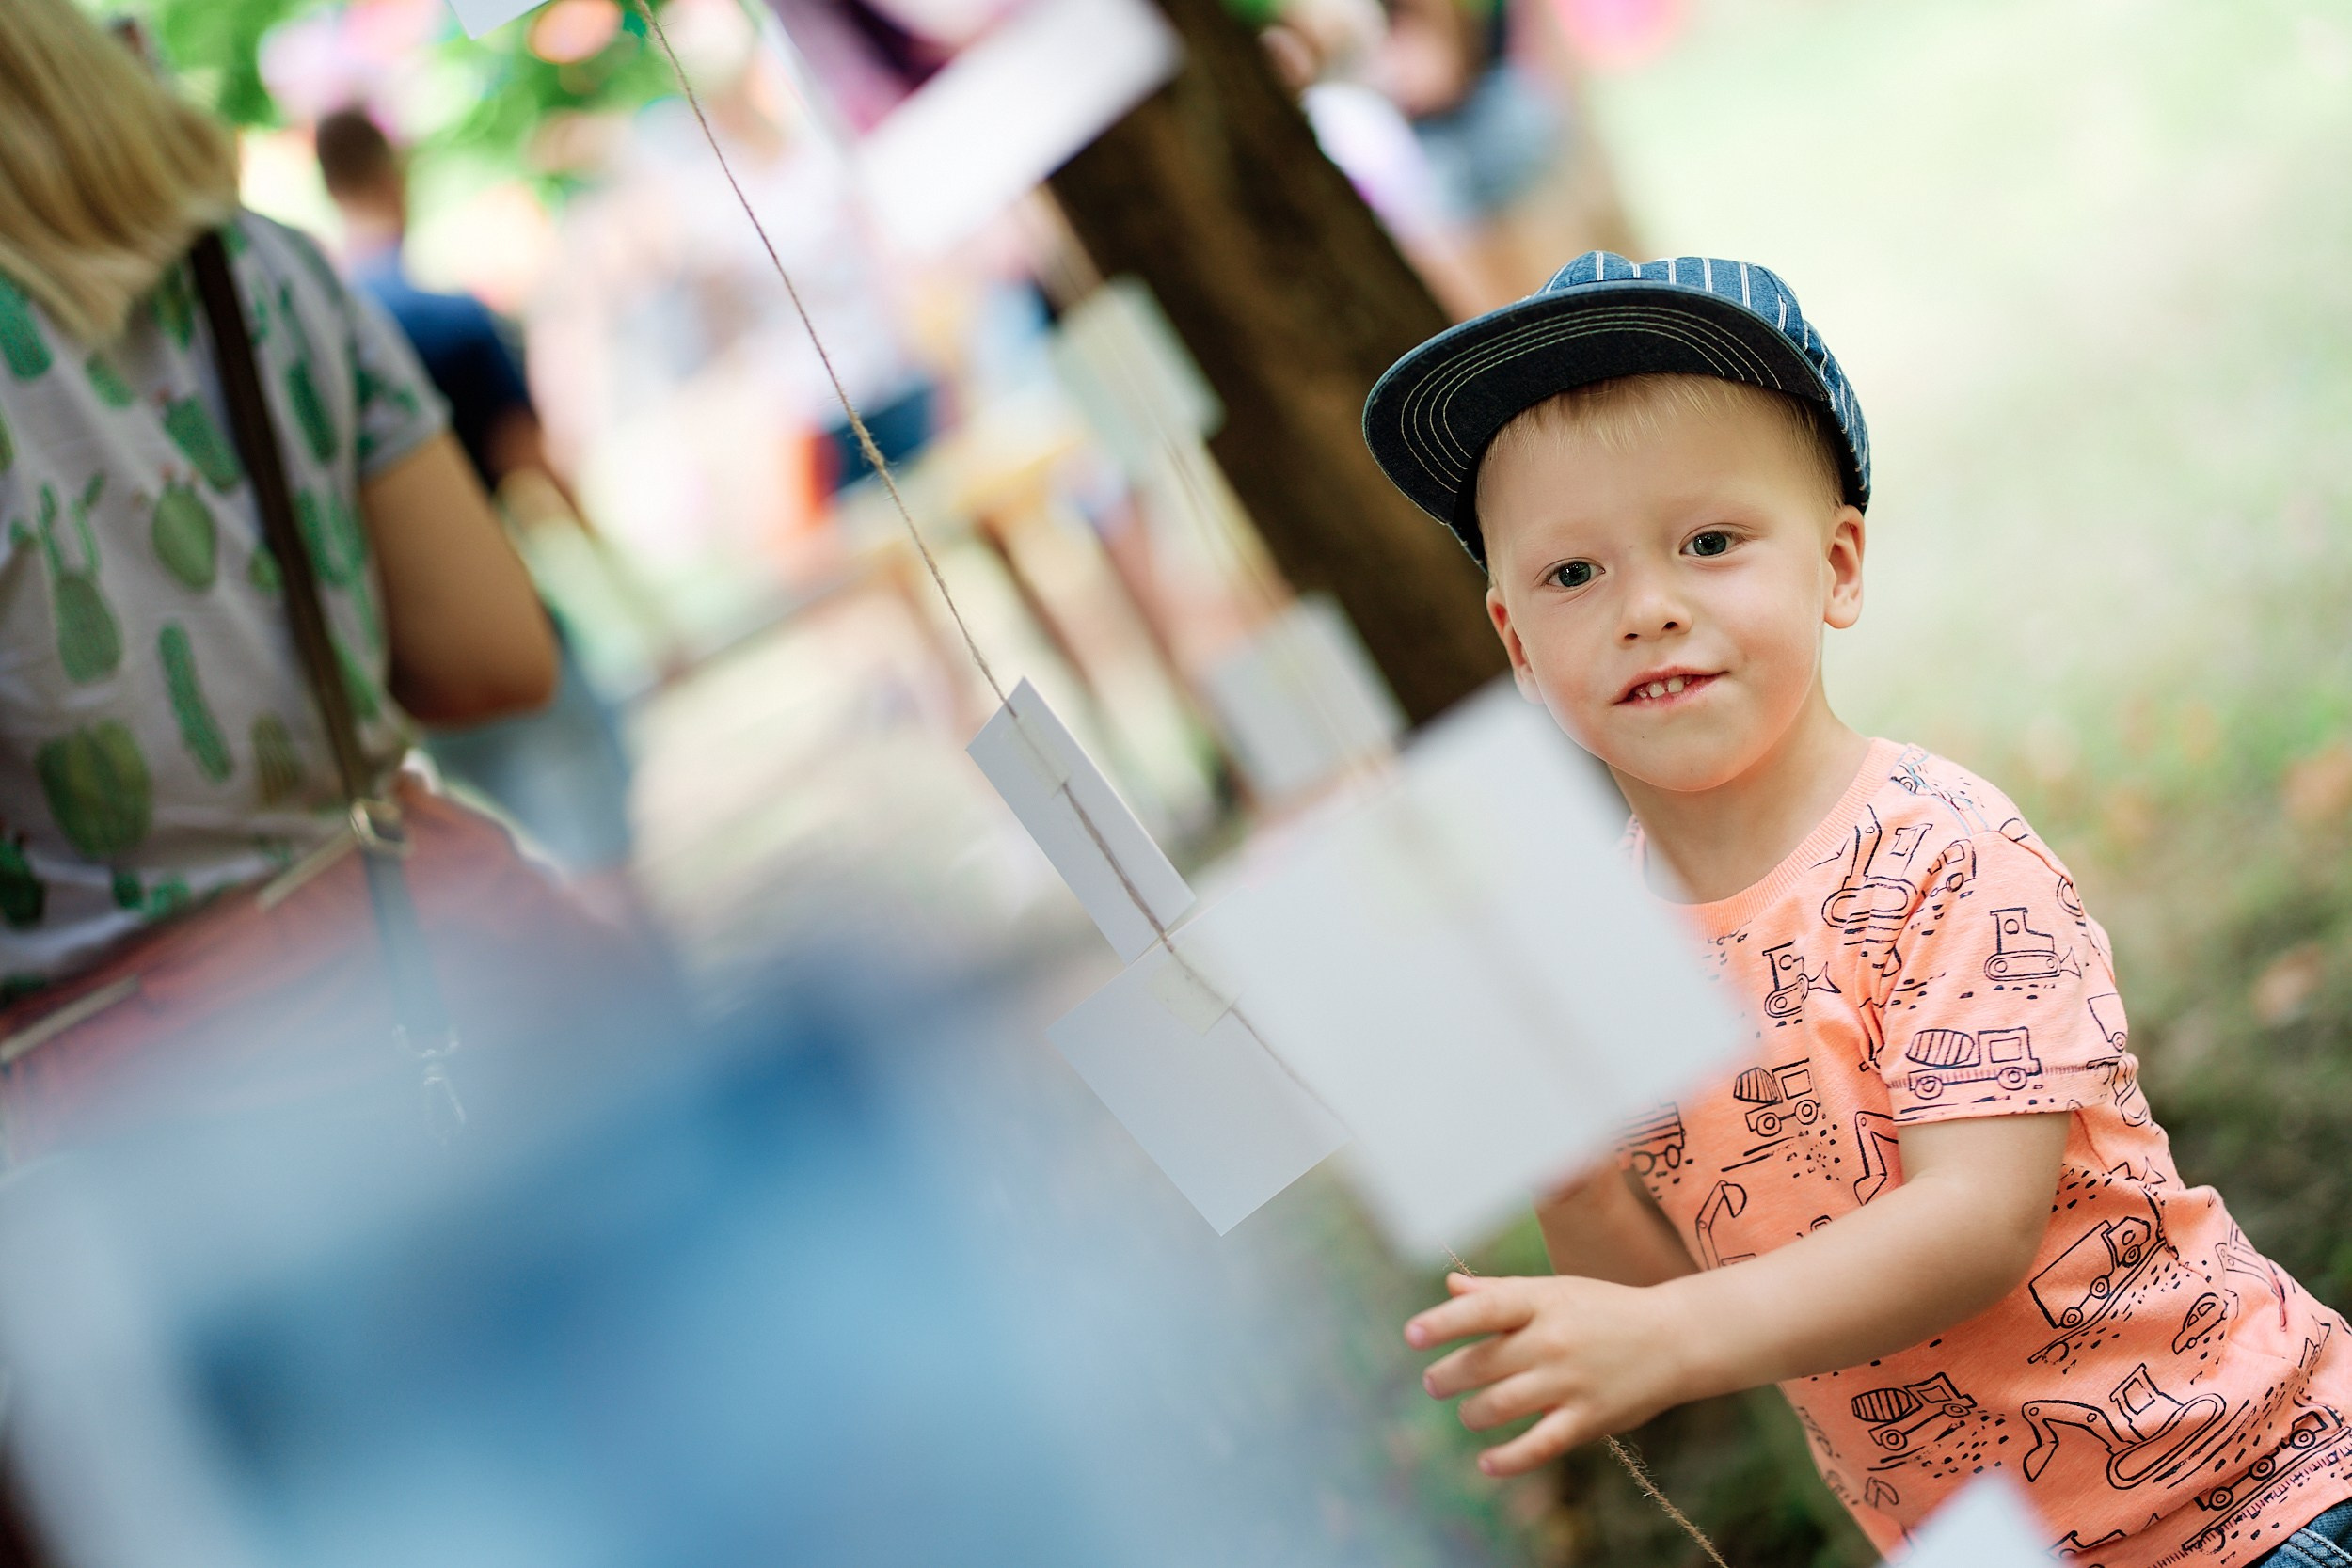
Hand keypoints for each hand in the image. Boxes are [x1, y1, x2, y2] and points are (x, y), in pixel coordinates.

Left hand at [1405, 1272, 1689, 1475]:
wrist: (1674, 1338)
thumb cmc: (1603, 1309)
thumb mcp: (1554, 1291)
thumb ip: (1500, 1293)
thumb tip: (1450, 1287)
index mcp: (1541, 1302)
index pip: (1482, 1310)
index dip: (1443, 1322)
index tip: (1411, 1336)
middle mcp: (1552, 1340)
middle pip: (1482, 1363)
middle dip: (1447, 1376)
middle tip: (1434, 1382)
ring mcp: (1570, 1381)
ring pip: (1500, 1405)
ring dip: (1472, 1413)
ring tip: (1466, 1411)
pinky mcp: (1589, 1418)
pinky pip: (1539, 1445)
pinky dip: (1508, 1459)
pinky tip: (1487, 1463)